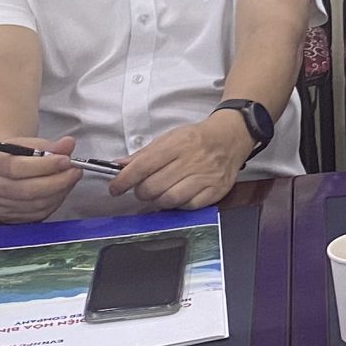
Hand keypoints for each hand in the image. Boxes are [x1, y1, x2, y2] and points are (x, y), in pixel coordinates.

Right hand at [0, 135, 81, 222]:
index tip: (66, 160)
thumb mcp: (31, 142)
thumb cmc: (17, 152)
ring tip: (70, 180)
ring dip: (59, 193)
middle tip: (76, 171)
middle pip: (28, 190)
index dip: (45, 166)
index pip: (18, 168)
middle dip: (58, 181)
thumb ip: (51, 145)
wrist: (0, 164)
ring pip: (36, 205)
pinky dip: (54, 203)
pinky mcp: (8, 217)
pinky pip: (37, 214)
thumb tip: (68, 144)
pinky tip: (60, 191)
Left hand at [109, 112, 252, 208]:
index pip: (142, 166)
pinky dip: (178, 206)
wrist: (230, 138)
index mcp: (177, 144)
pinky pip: (188, 207)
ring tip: (158, 194)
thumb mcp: (169, 138)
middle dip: (141, 192)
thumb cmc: (196, 138)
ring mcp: (205, 177)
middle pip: (153, 187)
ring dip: (157, 201)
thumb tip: (118, 165)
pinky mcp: (216, 190)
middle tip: (142, 189)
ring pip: (169, 200)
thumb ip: (144, 154)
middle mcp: (191, 160)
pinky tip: (177, 196)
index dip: (124, 180)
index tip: (115, 188)